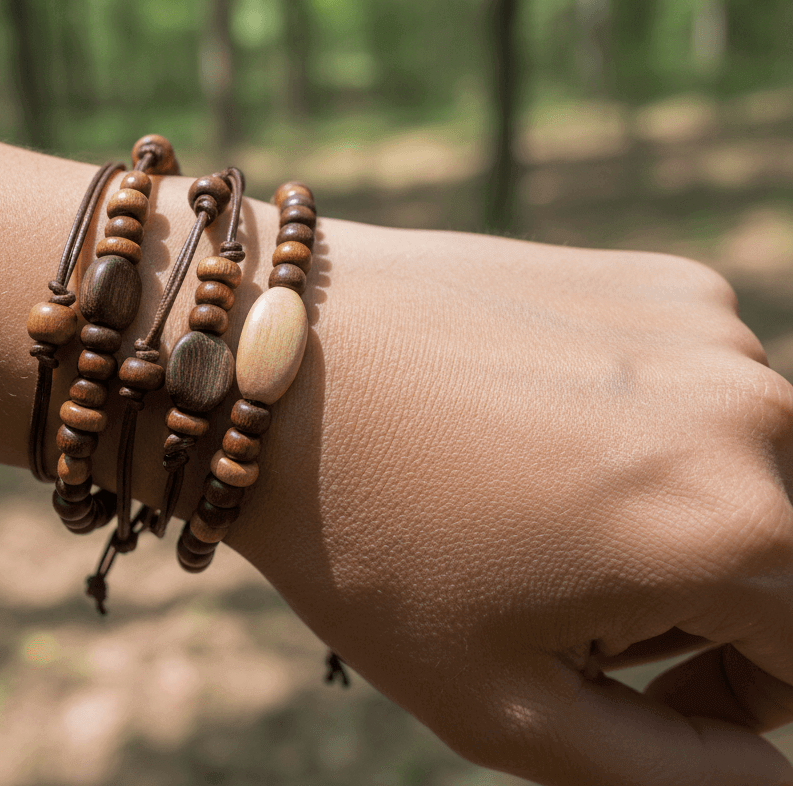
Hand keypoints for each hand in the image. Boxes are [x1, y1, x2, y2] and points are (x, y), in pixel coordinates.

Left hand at [227, 223, 792, 784]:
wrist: (273, 366)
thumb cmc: (367, 541)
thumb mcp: (504, 705)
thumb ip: (668, 775)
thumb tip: (769, 779)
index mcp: (738, 532)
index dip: (732, 699)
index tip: (622, 687)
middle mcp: (755, 414)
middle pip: (782, 561)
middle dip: (694, 609)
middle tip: (549, 595)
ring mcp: (707, 331)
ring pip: (739, 473)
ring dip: (668, 516)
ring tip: (526, 510)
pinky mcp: (656, 280)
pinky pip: (694, 391)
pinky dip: (641, 430)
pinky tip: (526, 429)